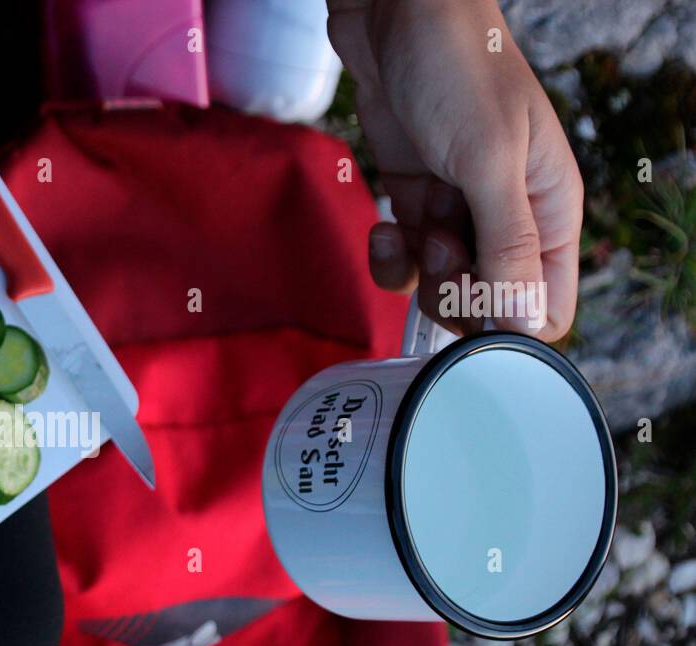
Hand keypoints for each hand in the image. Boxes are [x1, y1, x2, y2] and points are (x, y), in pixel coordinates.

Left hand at [327, 0, 582, 340]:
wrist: (396, 12)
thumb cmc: (457, 69)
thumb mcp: (488, 161)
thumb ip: (507, 245)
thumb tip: (520, 324)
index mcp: (550, 211)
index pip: (544, 308)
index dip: (504, 324)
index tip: (469, 301)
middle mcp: (508, 217)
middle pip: (487, 307)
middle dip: (453, 295)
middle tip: (438, 246)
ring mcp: (459, 210)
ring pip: (441, 286)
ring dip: (417, 274)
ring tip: (409, 228)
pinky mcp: (416, 197)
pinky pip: (406, 258)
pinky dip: (391, 254)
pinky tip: (385, 223)